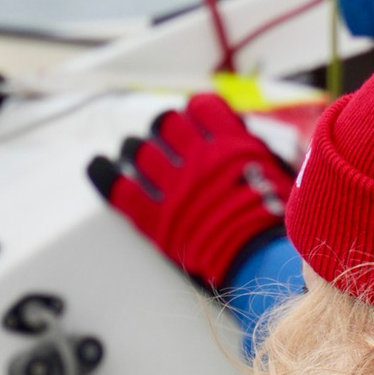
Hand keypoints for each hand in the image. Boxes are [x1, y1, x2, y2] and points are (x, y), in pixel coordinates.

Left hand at [88, 92, 294, 292]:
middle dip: (163, 130)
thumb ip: (251, 148)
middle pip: (166, 124)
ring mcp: (174, 188)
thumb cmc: (274, 225)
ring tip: (136, 156)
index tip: (191, 120)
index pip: (202, 107)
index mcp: (231, 145)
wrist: (261, 267)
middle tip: (163, 141)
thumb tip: (234, 128)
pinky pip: (117, 186)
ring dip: (135, 150)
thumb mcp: (275, 174)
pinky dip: (103, 172)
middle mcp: (199, 159)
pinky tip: (98, 165)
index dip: (194, 112)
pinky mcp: (154, 218)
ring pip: (138, 150)